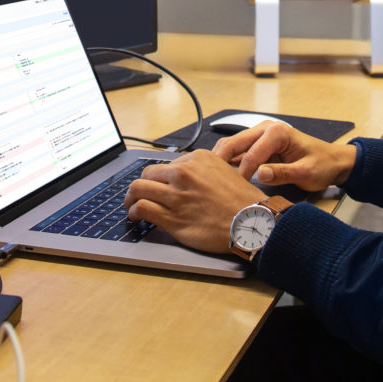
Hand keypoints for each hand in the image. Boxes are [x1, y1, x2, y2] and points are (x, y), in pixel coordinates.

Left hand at [124, 150, 265, 253]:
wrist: (251, 221)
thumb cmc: (243, 201)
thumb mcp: (225, 171)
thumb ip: (203, 171)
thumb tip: (187, 177)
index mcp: (197, 159)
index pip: (167, 164)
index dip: (160, 178)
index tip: (159, 185)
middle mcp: (184, 174)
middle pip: (148, 173)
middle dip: (141, 185)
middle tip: (139, 195)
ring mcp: (176, 195)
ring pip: (138, 189)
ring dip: (131, 198)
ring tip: (131, 206)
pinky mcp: (172, 216)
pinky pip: (142, 208)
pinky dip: (134, 212)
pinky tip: (136, 217)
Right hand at [212, 122, 356, 191]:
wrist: (332, 161)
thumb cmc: (322, 164)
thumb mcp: (306, 172)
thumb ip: (283, 173)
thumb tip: (261, 174)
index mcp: (277, 132)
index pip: (251, 153)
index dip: (242, 173)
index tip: (236, 190)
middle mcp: (265, 128)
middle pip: (234, 143)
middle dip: (220, 161)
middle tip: (210, 181)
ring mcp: (260, 135)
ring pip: (232, 145)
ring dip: (220, 160)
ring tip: (210, 178)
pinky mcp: (258, 144)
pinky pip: (238, 151)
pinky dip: (227, 162)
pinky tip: (219, 175)